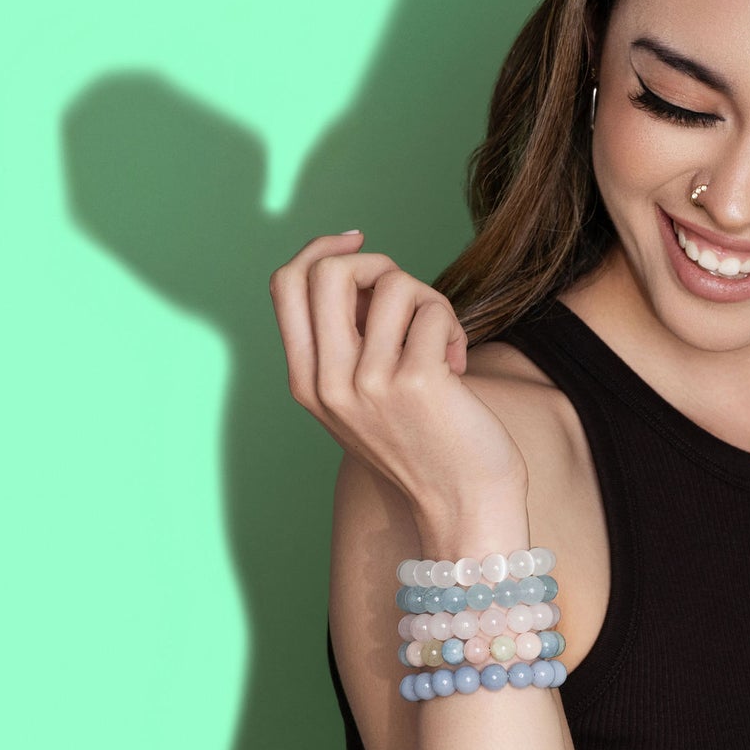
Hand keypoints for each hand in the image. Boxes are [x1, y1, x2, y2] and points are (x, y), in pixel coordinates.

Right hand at [268, 232, 528, 514]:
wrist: (464, 507)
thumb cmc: (427, 444)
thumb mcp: (364, 400)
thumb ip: (349, 344)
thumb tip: (362, 270)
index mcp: (307, 383)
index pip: (285, 285)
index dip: (321, 249)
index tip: (359, 242)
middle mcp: (328, 384)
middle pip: (328, 271)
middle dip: (377, 263)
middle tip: (410, 297)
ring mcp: (368, 384)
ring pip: (393, 283)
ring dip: (430, 302)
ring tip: (442, 344)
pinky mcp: (415, 382)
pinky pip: (432, 311)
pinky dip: (452, 327)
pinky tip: (458, 365)